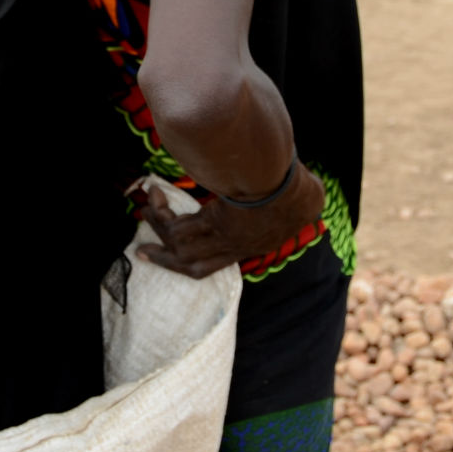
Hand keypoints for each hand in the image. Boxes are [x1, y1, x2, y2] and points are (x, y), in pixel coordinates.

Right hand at [134, 166, 325, 279]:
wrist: (295, 195)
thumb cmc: (301, 195)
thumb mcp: (299, 202)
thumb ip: (296, 197)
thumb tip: (310, 185)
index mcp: (251, 246)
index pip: (212, 265)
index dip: (189, 264)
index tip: (174, 256)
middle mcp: (233, 248)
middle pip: (189, 263)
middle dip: (164, 259)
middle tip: (142, 250)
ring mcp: (222, 237)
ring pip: (180, 245)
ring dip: (159, 227)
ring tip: (147, 206)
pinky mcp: (215, 222)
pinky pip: (179, 226)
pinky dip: (164, 212)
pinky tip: (156, 193)